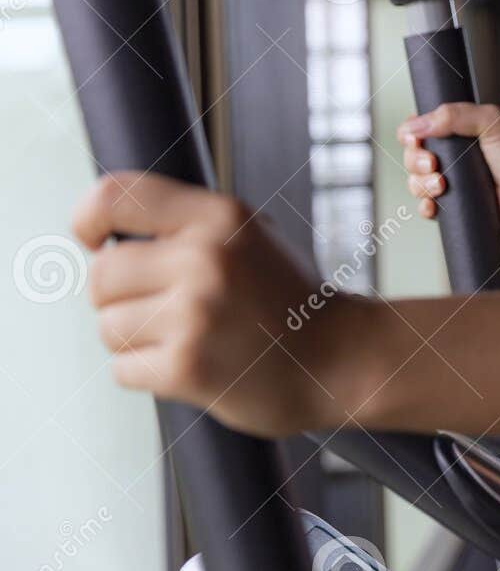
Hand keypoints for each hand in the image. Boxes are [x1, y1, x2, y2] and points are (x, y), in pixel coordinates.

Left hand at [71, 171, 369, 437]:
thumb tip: (103, 232)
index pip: (115, 197)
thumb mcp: (252, 238)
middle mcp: (205, 259)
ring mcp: (195, 314)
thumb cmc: (288, 301)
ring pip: (108, 326)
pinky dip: (147, 372)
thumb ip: (187, 225)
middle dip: (119, 297)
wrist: (340, 359)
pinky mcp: (186, 366)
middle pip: (102, 275)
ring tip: (187, 337)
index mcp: (221, 217)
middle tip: (163, 307)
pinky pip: (122, 369)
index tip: (94, 240)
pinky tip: (191, 364)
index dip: (88, 218)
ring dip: (135, 338)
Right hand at [398, 103, 499, 232]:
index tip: (416, 140)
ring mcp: (454, 181)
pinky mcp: (455, 206)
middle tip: (434, 165)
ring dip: (420, 184)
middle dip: (415, 161)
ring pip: (416, 182)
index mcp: (460, 131)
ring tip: (442, 185)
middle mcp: (454, 155)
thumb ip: (455, 114)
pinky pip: (427, 207)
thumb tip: (415, 124)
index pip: (420, 127)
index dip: (411, 134)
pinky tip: (434, 205)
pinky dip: (425, 206)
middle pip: (413, 155)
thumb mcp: (492, 122)